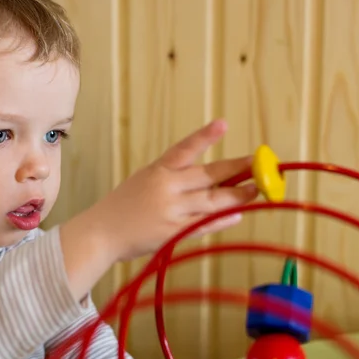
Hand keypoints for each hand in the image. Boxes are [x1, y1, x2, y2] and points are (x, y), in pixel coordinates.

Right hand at [60, 119, 257, 299]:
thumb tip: (208, 182)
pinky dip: (223, 220)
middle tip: (259, 164)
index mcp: (157, 171)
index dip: (205, 136)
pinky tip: (238, 214)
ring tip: (257, 190)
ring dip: (238, 195)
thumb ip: (171, 180)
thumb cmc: (120, 208)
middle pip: (209, 175)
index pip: (184, 149)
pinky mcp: (173, 233)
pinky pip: (205, 225)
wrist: (99, 234)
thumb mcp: (142, 183)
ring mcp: (170, 210)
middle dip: (238, 169)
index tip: (223, 124)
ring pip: (213, 201)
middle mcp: (165, 187)